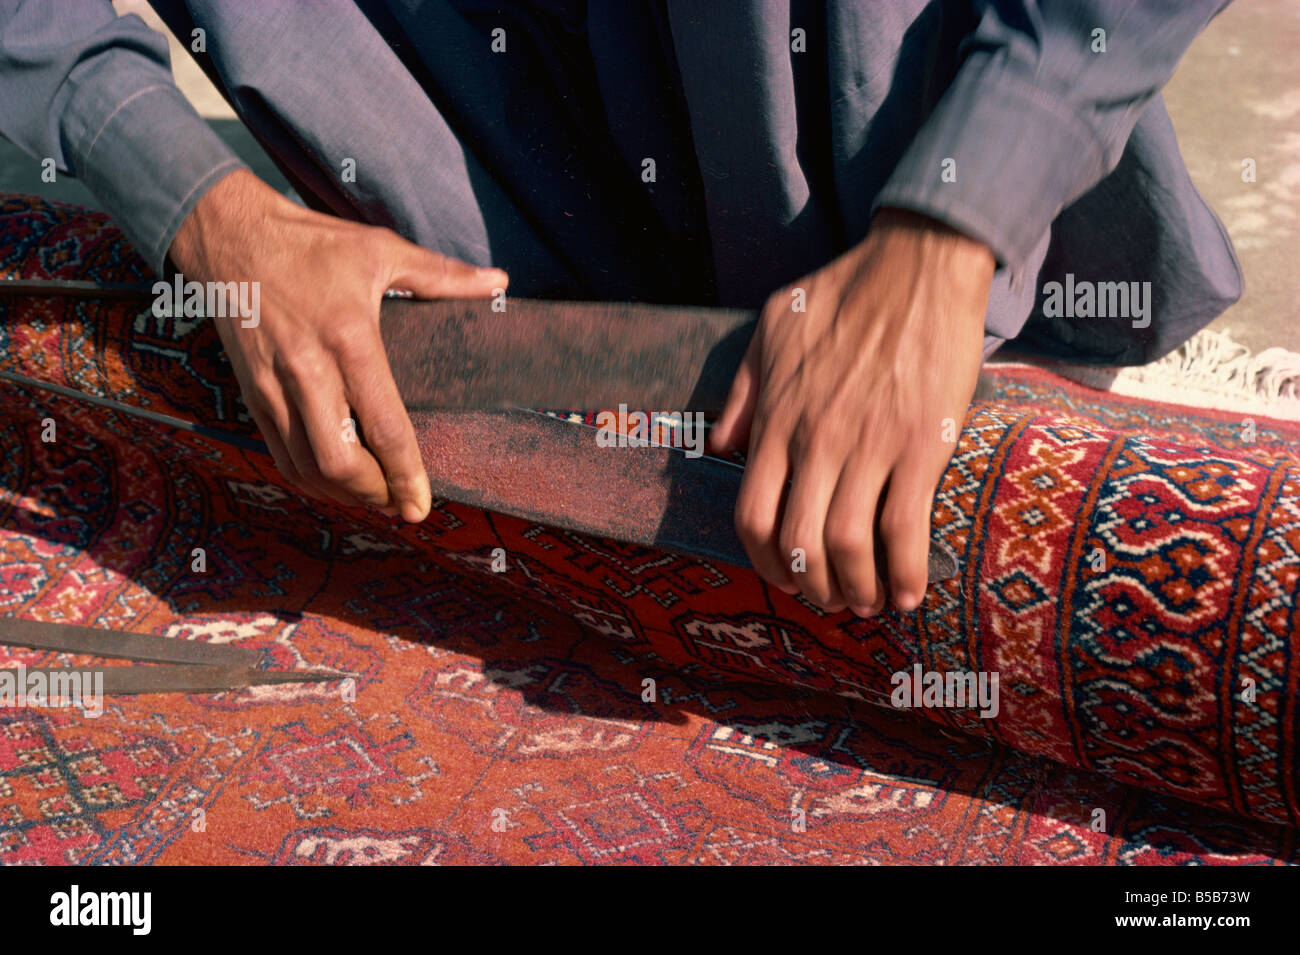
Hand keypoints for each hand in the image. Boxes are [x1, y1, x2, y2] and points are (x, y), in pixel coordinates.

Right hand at [168, 170, 506, 520]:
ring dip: (342, 493)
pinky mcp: (252, 394)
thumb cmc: (310, 244)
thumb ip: (443, 275)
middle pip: (339, 462)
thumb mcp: (381, 249)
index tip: (422, 505)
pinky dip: (309, 478)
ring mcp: (274, 386)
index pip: (383, 424)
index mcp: (350, 339)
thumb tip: (498, 281)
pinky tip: (335, 481)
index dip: (406, 473)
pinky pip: (279, 455)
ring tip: (374, 496)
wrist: (229, 236)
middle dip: (374, 493)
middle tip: (400, 502)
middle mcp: (309, 370)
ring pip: (306, 467)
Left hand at [711, 208, 993, 614]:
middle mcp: (815, 442)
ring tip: (867, 602)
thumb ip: (742, 392)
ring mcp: (868, 447)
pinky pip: (905, 528)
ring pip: (845, 547)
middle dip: (809, 587)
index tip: (783, 575)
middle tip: (827, 599)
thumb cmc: (845, 291)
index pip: (752, 515)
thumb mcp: (772, 329)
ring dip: (854, 590)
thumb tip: (719, 445)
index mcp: (777, 419)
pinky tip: (910, 594)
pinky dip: (904, 573)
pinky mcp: (920, 445)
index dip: (763, 561)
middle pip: (796, 544)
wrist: (920, 262)